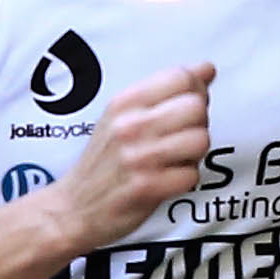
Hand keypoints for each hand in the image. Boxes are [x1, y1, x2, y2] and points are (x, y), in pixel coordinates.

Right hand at [44, 62, 215, 253]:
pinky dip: (185, 180)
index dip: (196, 91)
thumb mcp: (122, 117)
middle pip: (196, 107)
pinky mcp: (147, 187)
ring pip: (200, 140)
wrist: (73, 209)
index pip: (181, 77)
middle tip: (180, 138)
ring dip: (194, 154)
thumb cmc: (102, 162)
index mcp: (124, 103)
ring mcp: (138, 157)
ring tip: (174, 159)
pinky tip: (167, 179)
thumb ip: (164, 91)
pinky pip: (192, 175)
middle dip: (197, 124)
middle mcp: (130, 126)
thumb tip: (206, 69)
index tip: (186, 107)